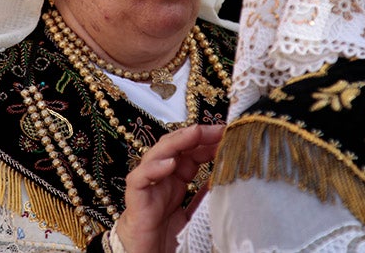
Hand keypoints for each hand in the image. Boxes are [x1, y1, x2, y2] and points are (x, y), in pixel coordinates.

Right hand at [117, 124, 223, 252]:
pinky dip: (153, 168)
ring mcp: (147, 186)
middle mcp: (161, 177)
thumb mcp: (194, 213)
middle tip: (216, 129)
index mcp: (176, 179)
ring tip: (194, 134)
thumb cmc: (164, 236)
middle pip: (174, 146)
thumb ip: (204, 196)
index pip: (191, 151)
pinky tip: (170, 163)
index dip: (208, 141)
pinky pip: (140, 178)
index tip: (228, 134)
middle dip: (195, 135)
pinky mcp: (135, 199)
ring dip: (176, 142)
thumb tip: (226, 179)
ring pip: (156, 154)